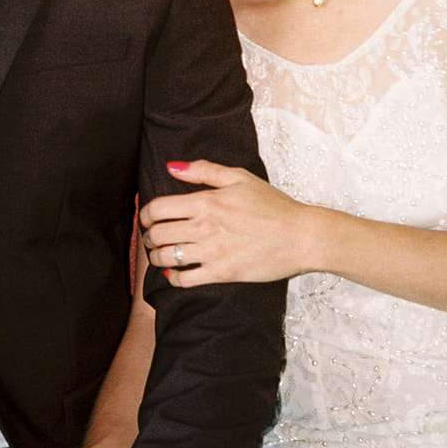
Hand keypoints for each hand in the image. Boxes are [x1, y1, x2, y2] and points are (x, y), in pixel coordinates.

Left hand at [139, 159, 314, 286]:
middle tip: (153, 237)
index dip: (145, 214)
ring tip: (161, 255)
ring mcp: (212, 252)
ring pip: (167, 258)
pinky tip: (175, 274)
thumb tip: (172, 167)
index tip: (147, 218)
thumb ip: (203, 170)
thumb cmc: (273, 205)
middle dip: (149, 236)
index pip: (158, 209)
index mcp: (206, 202)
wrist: (301, 236)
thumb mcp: (240, 177)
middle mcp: (205, 227)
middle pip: (157, 234)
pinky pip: (185, 280)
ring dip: (157, 257)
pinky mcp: (222, 273)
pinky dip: (173, 279)